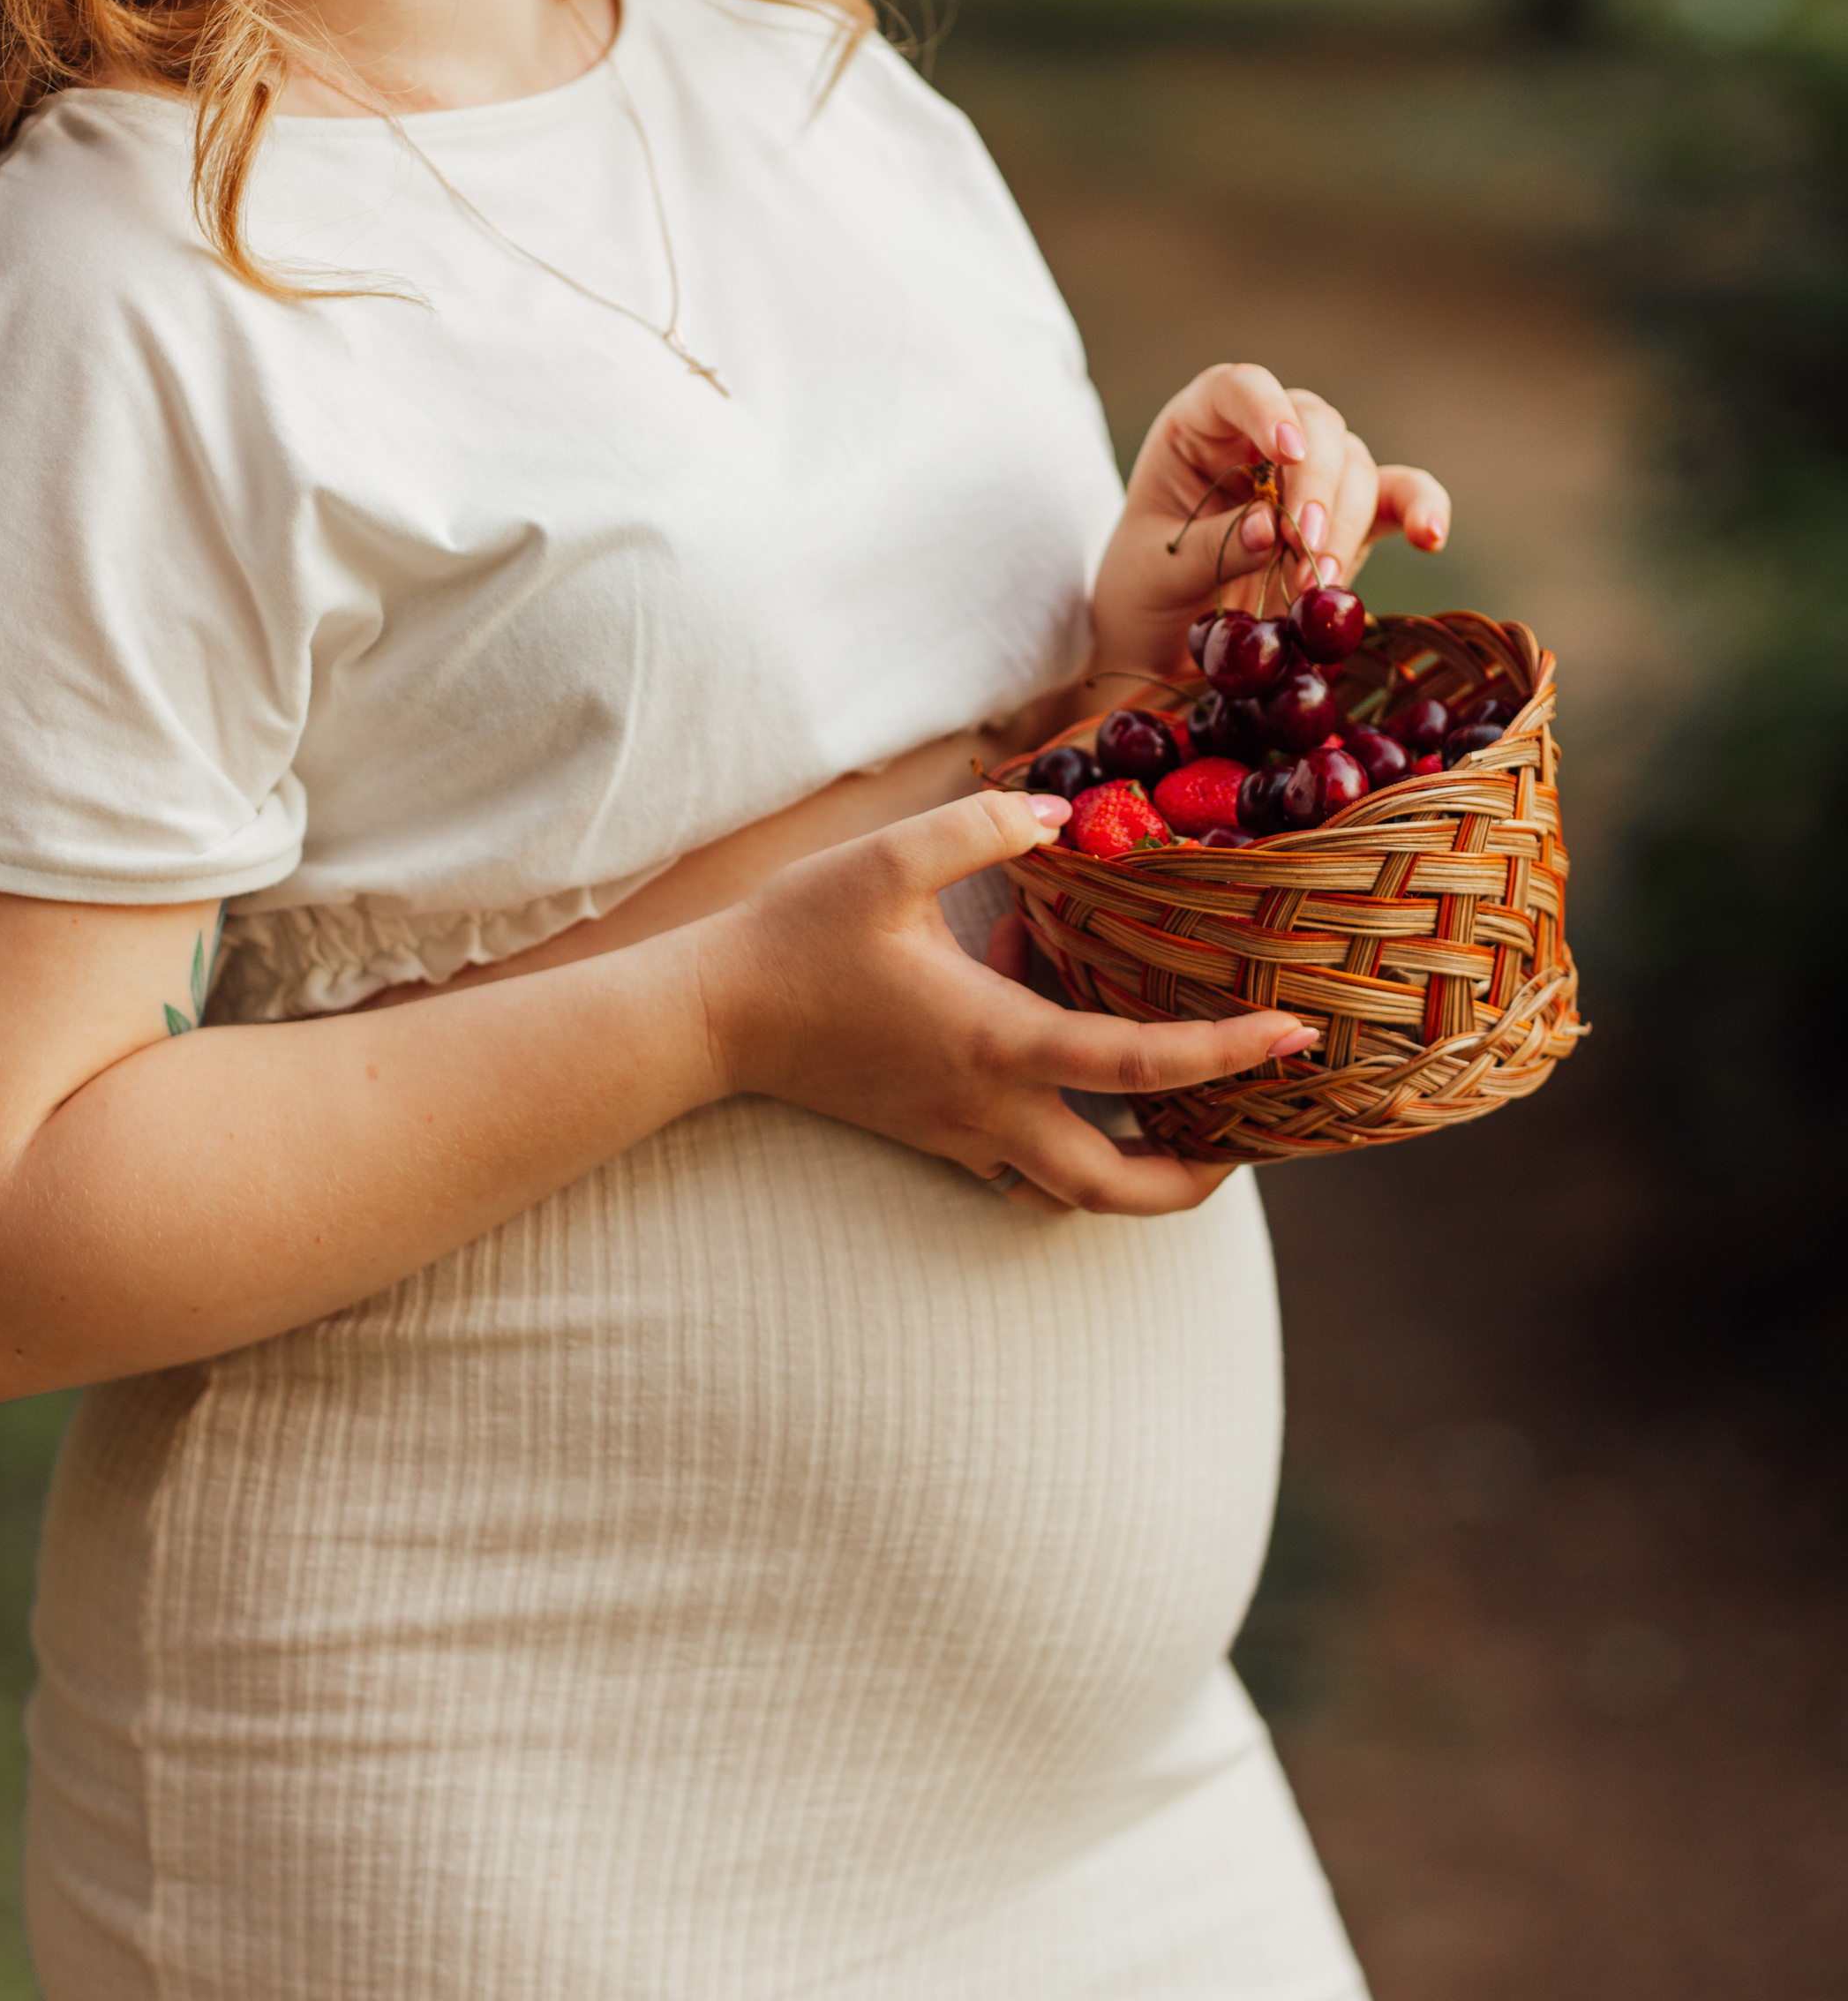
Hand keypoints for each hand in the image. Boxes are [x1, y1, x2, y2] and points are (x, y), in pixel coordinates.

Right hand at [695, 787, 1317, 1215]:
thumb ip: (984, 824)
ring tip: (1178, 1110)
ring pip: (1070, 1188)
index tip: (1292, 1040)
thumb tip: (1059, 811)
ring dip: (1134, 1166)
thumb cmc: (795, 937)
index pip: (1140, 1065)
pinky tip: (1051, 1052)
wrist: (707, 1018)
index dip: (1226, 1056)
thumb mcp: (886, 858)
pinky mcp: (928, 1135)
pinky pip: (1018, 1162)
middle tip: (1248, 1140)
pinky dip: (1062, 1130)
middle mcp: (987, 1108)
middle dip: (1195, 1181)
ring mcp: (956, 1134)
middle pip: (1115, 1188)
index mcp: (996, 1042)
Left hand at [1087, 363, 1450, 701]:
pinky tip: (1431, 536)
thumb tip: (1272, 527)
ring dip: (1343, 525)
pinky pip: (1397, 498)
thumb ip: (1210, 546)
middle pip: (1314, 424)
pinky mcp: (1348, 518)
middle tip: (1303, 550)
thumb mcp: (1154, 571)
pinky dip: (1421, 510)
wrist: (1159, 642)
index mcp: (1198, 427)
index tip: (1285, 451)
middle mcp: (1259, 437)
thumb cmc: (1142, 593)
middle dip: (1316, 487)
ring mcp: (1310, 475)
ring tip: (1313, 587)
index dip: (1267, 408)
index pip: (1238, 387)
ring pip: (1353, 466)